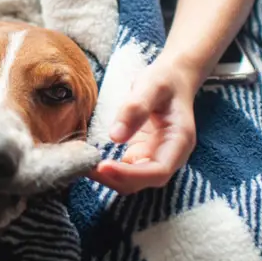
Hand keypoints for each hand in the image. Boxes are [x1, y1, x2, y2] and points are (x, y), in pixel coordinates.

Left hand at [88, 55, 198, 194]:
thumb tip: (115, 136)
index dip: (131, 174)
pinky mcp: (141, 155)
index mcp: (179, 141)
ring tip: (82, 163)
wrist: (172, 79)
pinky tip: (89, 160)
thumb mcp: (151, 86)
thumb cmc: (164, 80)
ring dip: (108, 177)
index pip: (158, 170)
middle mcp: (170, 155)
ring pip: (132, 180)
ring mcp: (155, 157)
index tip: (103, 166)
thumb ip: (135, 108)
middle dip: (114, 178)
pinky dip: (107, 169)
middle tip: (84, 165)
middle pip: (144, 181)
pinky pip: (124, 170)